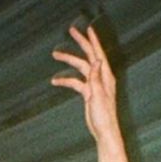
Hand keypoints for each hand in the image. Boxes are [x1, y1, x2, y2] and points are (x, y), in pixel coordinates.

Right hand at [51, 22, 118, 140]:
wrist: (104, 132)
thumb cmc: (104, 116)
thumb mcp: (99, 95)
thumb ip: (96, 78)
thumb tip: (96, 60)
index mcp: (106, 76)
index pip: (99, 54)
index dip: (93, 41)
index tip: (87, 29)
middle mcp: (100, 78)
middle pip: (88, 56)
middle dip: (80, 43)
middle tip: (71, 30)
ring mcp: (93, 85)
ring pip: (79, 68)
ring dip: (68, 61)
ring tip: (55, 54)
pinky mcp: (88, 93)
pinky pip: (75, 83)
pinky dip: (65, 81)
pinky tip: (55, 81)